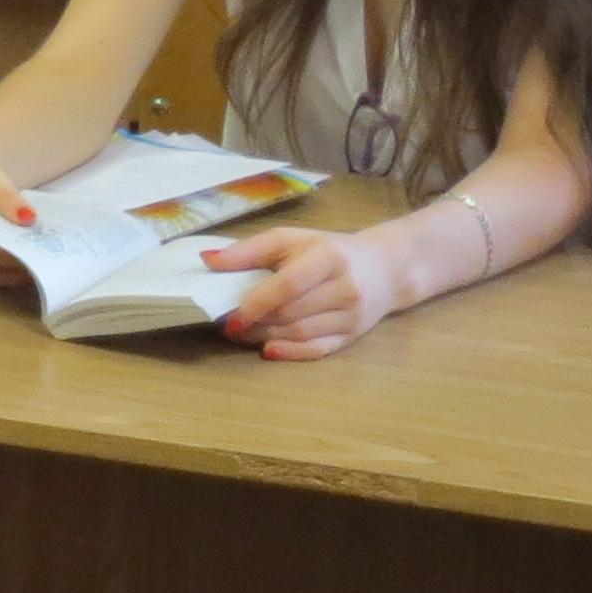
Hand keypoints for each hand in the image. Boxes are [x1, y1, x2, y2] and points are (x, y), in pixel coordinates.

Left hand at [203, 228, 397, 360]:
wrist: (384, 268)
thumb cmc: (328, 250)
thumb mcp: (291, 239)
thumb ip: (250, 250)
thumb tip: (207, 260)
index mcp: (328, 259)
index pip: (289, 285)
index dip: (257, 303)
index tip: (230, 315)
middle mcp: (344, 289)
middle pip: (292, 313)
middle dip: (256, 322)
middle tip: (227, 325)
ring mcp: (352, 316)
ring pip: (302, 333)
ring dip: (266, 337)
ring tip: (241, 334)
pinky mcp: (353, 336)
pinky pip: (318, 349)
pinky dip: (291, 353)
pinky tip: (268, 351)